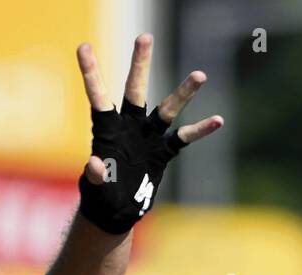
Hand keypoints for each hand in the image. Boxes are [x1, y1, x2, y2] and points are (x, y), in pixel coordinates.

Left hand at [76, 34, 222, 233]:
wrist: (116, 210)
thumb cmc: (100, 196)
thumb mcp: (95, 187)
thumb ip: (95, 174)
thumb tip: (94, 164)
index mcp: (107, 129)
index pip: (99, 97)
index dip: (91, 73)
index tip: (83, 47)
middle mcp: (129, 126)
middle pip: (135, 90)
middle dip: (140, 65)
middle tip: (145, 37)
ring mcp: (148, 137)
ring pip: (168, 109)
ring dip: (184, 93)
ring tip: (200, 75)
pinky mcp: (163, 152)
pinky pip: (184, 138)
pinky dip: (200, 131)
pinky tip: (217, 120)